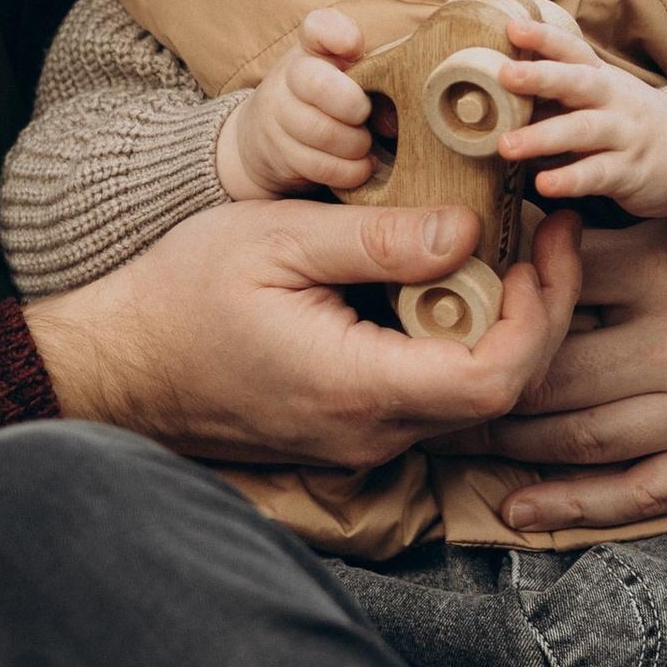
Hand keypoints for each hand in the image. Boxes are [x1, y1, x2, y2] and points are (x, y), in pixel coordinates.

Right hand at [27, 199, 582, 467]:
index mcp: (356, 387)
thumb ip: (377, 238)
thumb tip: (472, 229)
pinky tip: (461, 278)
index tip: (549, 237)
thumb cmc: (178, 298)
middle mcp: (371, 429)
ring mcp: (361, 437)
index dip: (544, 310)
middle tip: (552, 229)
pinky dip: (464, 336)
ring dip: (509, 323)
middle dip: (544, 309)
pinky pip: (433, 392)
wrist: (114, 366)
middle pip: (501, 391)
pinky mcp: (351, 426)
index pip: (495, 376)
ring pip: (472, 395)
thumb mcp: (275, 239)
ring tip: (517, 244)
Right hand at [216, 8, 373, 200]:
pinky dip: (348, 171)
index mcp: (312, 49)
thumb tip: (394, 119)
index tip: (355, 47)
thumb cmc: (328, 101)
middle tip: (365, 115)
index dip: (337, 34)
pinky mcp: (278, 153)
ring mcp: (278, 115)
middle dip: (352, 105)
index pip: (318, 27)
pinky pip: (318, 166)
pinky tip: (360, 166)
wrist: (268, 136)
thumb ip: (379, 84)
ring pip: (320, 131)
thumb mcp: (350, 80)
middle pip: (317, 84)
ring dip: (354, 144)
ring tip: (364, 145)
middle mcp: (289, 76)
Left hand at [440, 207, 666, 531]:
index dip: (482, 312)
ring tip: (451, 443)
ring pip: (579, 437)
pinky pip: (641, 492)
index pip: (546, 297)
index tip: (429, 322)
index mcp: (662, 267)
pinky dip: (575, 508)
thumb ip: (601, 237)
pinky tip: (519, 511)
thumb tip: (501, 236)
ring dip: (507, 445)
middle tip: (418, 394)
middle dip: (475, 389)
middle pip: (547, 375)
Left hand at [492, 8, 666, 219]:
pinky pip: (599, 174)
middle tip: (502, 75)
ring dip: (543, 136)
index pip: (572, 50)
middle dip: (540, 76)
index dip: (544, 37)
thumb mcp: (600, 99)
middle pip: (578, 82)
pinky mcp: (632, 172)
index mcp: (601, 78)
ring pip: (584, 130)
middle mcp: (614, 99)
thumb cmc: (629, 125)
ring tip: (505, 145)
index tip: (511, 27)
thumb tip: (493, 96)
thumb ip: (555, 97)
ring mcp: (625, 135)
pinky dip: (571, 179)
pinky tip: (544, 185)